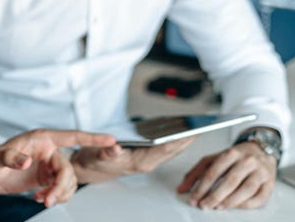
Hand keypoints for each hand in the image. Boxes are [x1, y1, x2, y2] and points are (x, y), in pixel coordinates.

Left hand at [0, 129, 115, 207]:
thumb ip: (10, 158)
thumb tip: (26, 161)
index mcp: (42, 139)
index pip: (72, 136)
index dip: (92, 137)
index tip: (112, 140)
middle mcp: (49, 151)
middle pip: (68, 168)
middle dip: (61, 186)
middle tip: (47, 201)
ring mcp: (49, 165)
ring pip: (68, 180)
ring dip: (60, 193)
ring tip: (42, 201)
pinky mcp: (47, 178)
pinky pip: (62, 187)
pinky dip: (56, 196)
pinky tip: (41, 199)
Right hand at [71, 137, 194, 183]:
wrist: (92, 168)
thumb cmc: (96, 161)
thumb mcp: (98, 154)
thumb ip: (107, 152)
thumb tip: (115, 147)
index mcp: (139, 162)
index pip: (162, 151)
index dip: (177, 141)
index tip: (190, 133)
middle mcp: (147, 162)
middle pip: (172, 150)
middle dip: (187, 139)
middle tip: (202, 127)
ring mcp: (148, 160)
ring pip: (171, 149)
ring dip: (184, 139)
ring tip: (197, 126)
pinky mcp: (147, 155)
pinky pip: (166, 148)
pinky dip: (175, 139)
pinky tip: (182, 130)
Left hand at [176, 141, 276, 209]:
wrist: (262, 150)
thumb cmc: (237, 157)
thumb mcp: (215, 159)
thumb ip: (197, 172)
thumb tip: (181, 188)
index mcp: (232, 152)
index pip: (214, 171)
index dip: (202, 187)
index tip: (194, 198)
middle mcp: (248, 160)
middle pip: (230, 181)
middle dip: (215, 196)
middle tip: (205, 205)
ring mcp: (261, 171)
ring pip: (246, 189)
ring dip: (230, 201)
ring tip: (219, 207)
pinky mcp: (269, 183)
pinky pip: (259, 198)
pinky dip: (246, 204)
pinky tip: (236, 206)